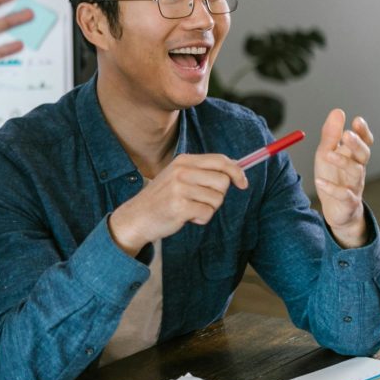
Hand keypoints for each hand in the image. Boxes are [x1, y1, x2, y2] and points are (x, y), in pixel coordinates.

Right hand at [108, 154, 247, 255]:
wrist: (137, 217)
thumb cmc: (163, 198)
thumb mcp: (179, 176)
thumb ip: (202, 171)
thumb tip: (235, 167)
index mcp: (184, 160)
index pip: (220, 160)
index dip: (236, 171)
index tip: (243, 183)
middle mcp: (182, 171)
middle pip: (223, 181)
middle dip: (218, 195)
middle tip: (201, 200)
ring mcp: (180, 189)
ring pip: (217, 199)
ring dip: (208, 209)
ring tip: (190, 208)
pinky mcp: (179, 207)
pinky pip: (207, 213)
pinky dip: (200, 219)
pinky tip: (186, 217)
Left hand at [313, 109, 374, 247]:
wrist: (335, 209)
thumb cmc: (332, 177)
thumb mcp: (327, 153)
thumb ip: (331, 134)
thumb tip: (338, 111)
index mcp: (353, 155)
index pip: (364, 141)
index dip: (363, 132)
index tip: (357, 120)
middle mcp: (357, 169)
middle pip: (363, 155)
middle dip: (357, 144)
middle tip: (347, 134)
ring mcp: (355, 185)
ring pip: (356, 172)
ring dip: (343, 162)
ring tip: (328, 154)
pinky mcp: (348, 201)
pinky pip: (343, 195)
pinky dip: (332, 188)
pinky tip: (319, 182)